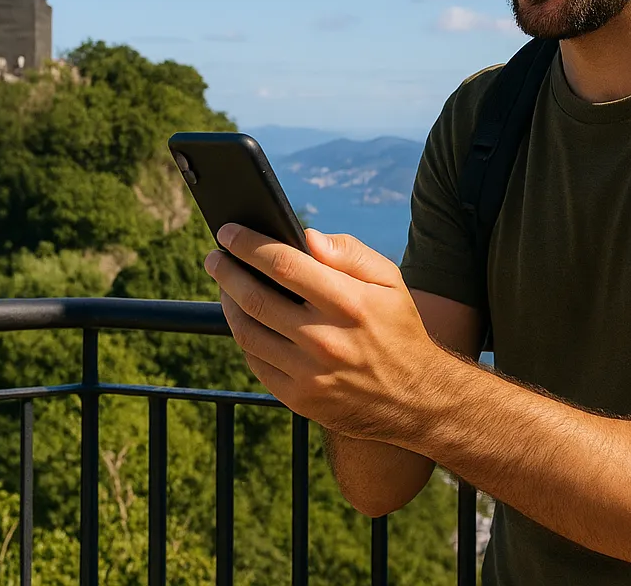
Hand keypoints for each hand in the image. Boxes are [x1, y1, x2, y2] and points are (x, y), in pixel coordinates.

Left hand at [205, 225, 455, 441]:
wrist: (416, 399)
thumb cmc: (398, 329)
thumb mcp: (389, 281)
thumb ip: (349, 252)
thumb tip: (306, 237)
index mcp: (348, 303)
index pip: (283, 264)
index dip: (248, 245)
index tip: (228, 232)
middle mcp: (325, 339)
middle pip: (255, 297)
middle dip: (226, 271)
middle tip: (214, 257)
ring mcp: (310, 373)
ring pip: (248, 332)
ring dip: (228, 304)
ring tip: (225, 286)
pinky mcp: (300, 399)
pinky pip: (256, 362)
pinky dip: (244, 337)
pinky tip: (244, 320)